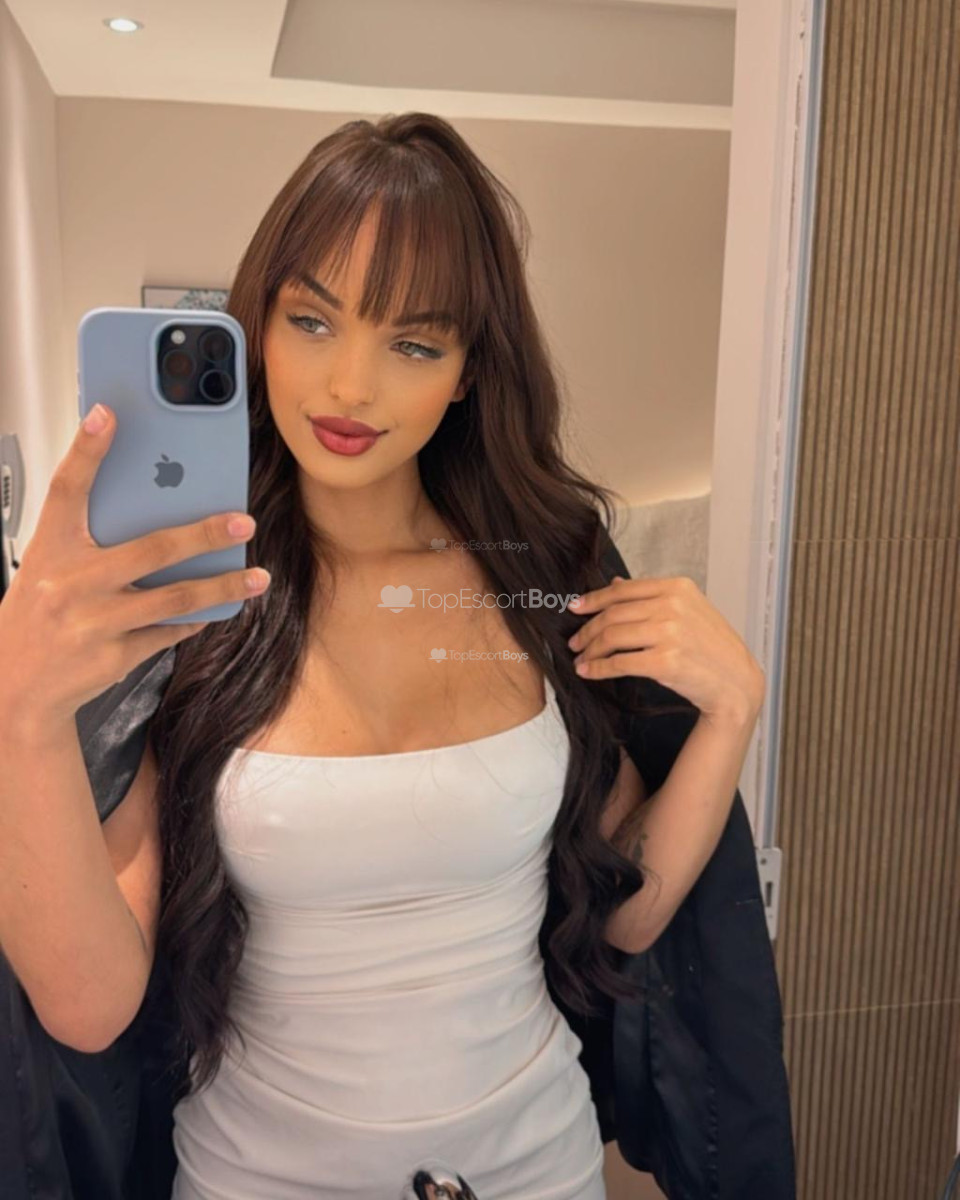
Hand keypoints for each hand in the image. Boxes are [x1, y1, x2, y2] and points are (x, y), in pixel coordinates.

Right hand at [0, 404, 267, 727]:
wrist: (15, 687)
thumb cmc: (39, 614)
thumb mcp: (50, 566)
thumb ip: (91, 537)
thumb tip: (156, 504)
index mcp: (51, 549)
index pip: (66, 489)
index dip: (86, 450)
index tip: (108, 415)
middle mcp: (71, 583)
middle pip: (150, 549)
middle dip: (203, 534)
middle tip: (243, 522)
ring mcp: (95, 622)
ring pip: (174, 598)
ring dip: (222, 586)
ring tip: (257, 577)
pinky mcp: (115, 655)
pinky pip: (169, 632)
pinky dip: (196, 619)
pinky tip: (219, 608)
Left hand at [566, 574, 764, 722]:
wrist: (737, 682)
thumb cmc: (712, 648)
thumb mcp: (689, 610)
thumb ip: (652, 596)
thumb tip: (615, 582)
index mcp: (678, 588)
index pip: (622, 591)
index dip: (593, 600)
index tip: (575, 608)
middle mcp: (673, 606)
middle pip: (613, 615)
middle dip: (587, 630)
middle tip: (574, 642)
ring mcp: (670, 633)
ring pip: (611, 638)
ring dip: (589, 651)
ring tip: (580, 660)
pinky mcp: (665, 662)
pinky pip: (619, 663)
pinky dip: (598, 669)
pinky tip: (589, 673)